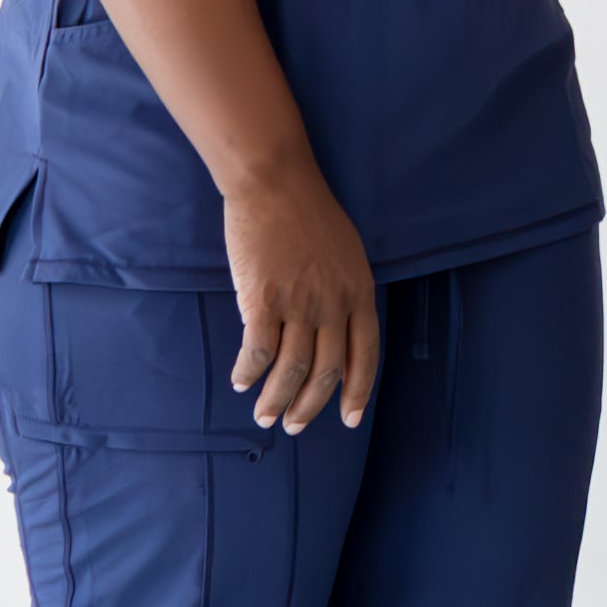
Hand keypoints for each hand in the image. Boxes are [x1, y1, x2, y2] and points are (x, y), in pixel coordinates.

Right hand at [223, 164, 378, 431]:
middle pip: (324, 372)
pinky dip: (249, 372)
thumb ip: (345, 295)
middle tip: (293, 424)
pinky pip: (258, 351)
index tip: (350, 419)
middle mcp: (333, 303)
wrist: (275, 182)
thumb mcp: (346, 254)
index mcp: (359, 292)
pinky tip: (242, 381)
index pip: (365, 356)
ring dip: (276, 400)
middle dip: (309, 407)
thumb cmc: (308, 214)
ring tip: (265, 415)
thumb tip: (336, 337)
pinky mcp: (263, 299)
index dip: (357, 392)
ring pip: (291, 371)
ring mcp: (299, 303)